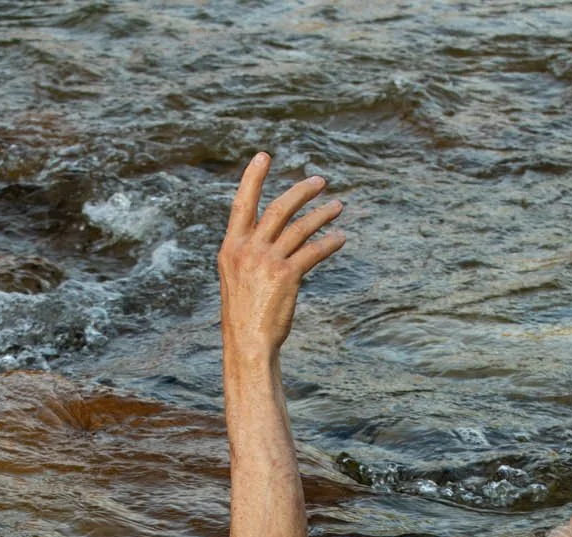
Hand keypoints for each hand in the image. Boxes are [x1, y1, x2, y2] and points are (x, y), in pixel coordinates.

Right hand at [218, 152, 344, 361]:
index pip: (242, 204)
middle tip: (320, 182)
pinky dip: (330, 242)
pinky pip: (314, 251)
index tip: (264, 156)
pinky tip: (341, 238)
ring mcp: (266, 261)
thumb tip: (274, 237)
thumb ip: (250, 255)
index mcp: (231, 248)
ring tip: (338, 207)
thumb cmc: (245, 315)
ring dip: (322, 215)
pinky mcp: (286, 275)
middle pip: (279, 209)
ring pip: (300, 227)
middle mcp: (247, 250)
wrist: (248, 344)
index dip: (253, 178)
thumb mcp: (237, 279)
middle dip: (301, 191)